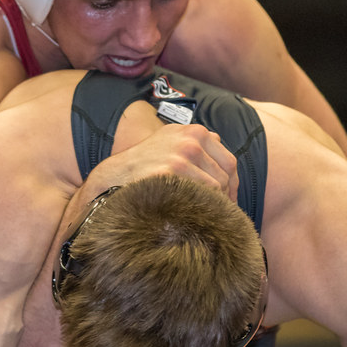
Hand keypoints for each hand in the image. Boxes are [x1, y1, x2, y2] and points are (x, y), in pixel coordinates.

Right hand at [87, 124, 238, 199]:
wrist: (115, 175)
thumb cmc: (145, 162)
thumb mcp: (170, 139)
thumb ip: (197, 141)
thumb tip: (221, 147)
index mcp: (195, 131)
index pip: (229, 162)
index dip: (232, 185)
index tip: (229, 200)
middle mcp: (190, 141)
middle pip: (224, 177)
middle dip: (224, 197)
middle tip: (219, 213)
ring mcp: (180, 157)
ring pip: (215, 189)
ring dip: (214, 205)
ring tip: (206, 216)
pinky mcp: (169, 174)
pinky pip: (200, 197)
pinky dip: (200, 208)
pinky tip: (194, 214)